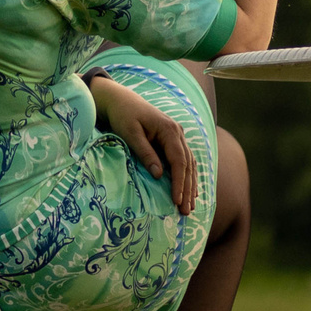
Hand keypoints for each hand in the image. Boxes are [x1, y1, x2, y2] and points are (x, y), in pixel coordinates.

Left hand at [88, 76, 196, 215]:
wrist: (120, 100)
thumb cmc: (123, 115)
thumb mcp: (130, 134)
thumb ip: (145, 153)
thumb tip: (158, 175)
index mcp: (169, 130)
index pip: (179, 161)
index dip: (180, 183)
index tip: (177, 201)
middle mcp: (178, 132)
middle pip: (188, 164)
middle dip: (188, 189)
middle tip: (186, 211)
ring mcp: (177, 135)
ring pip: (190, 163)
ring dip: (190, 184)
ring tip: (190, 205)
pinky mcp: (172, 139)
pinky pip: (184, 160)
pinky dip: (188, 175)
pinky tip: (189, 189)